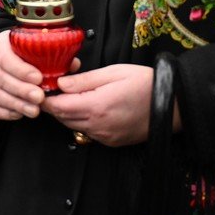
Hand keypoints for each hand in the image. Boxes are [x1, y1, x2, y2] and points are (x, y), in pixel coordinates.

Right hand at [0, 30, 45, 119]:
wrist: (5, 58)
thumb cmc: (24, 53)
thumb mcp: (34, 46)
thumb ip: (50, 54)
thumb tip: (71, 64)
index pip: (5, 57)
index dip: (21, 69)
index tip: (38, 78)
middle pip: (0, 77)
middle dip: (21, 90)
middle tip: (39, 97)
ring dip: (15, 104)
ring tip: (34, 110)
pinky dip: (2, 113)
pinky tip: (19, 114)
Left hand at [42, 63, 162, 147]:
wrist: (173, 105)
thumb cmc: (146, 84)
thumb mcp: (114, 72)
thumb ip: (84, 80)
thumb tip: (61, 83)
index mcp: (96, 106)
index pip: (58, 107)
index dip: (46, 99)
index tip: (41, 89)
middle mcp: (98, 126)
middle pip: (63, 118)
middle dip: (55, 105)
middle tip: (53, 90)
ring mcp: (105, 137)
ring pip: (73, 127)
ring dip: (68, 114)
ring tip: (73, 96)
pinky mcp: (112, 142)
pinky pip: (88, 133)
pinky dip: (82, 121)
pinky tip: (90, 108)